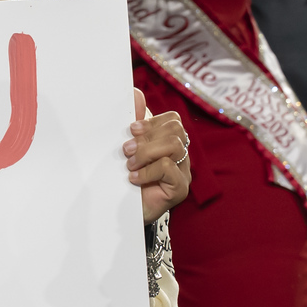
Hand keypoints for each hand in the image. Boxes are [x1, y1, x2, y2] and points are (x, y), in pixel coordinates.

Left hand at [126, 87, 190, 222]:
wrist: (123, 212)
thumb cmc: (126, 179)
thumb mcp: (128, 148)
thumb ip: (133, 122)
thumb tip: (135, 93)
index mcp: (169, 142)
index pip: (173, 120)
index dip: (152, 121)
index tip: (131, 129)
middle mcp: (180, 155)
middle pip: (175, 130)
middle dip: (147, 137)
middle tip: (127, 150)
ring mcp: (183, 171)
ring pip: (174, 145)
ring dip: (146, 153)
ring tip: (130, 165)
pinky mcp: (180, 188)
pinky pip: (169, 167)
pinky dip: (148, 170)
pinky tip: (134, 178)